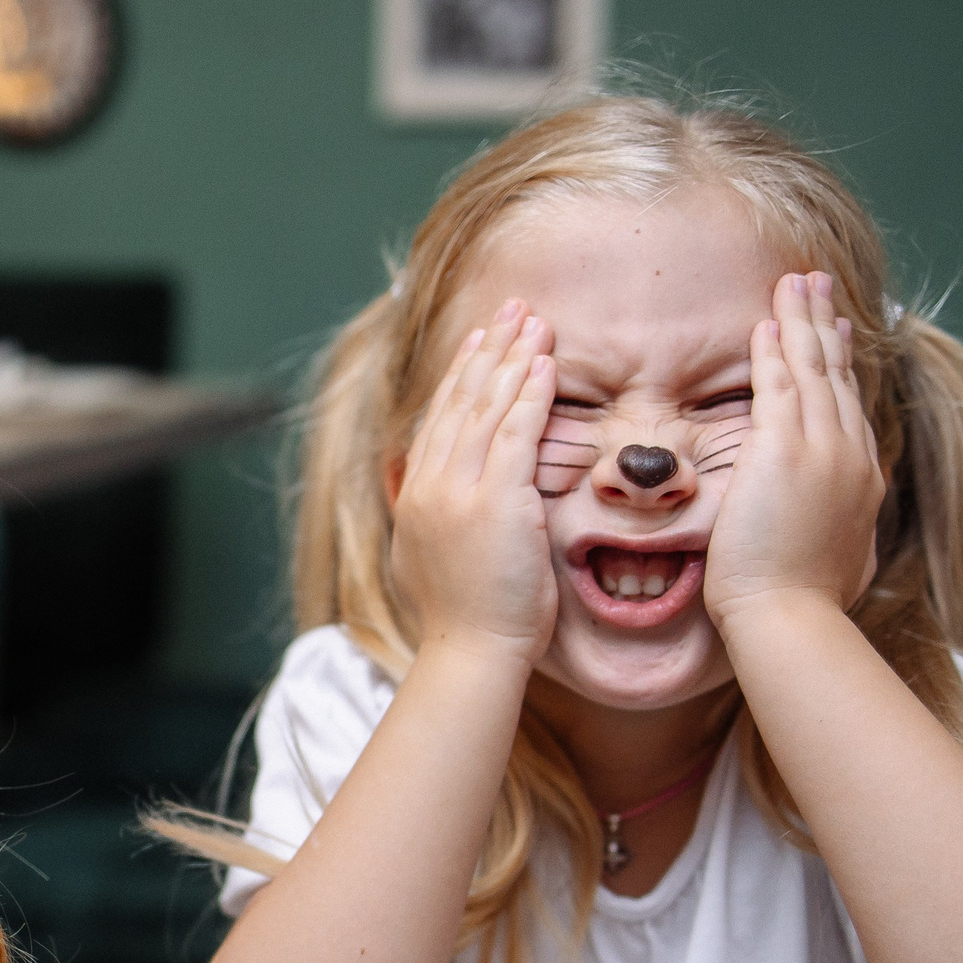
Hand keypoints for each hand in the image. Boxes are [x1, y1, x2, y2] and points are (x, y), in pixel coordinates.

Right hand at [388, 301, 559, 662]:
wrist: (469, 653)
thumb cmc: (467, 621)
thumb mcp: (437, 559)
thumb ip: (440, 520)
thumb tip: (440, 503)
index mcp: (416, 496)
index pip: (440, 419)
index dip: (461, 375)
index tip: (481, 341)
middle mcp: (430, 484)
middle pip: (459, 400)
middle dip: (488, 350)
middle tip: (511, 309)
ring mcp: (458, 490)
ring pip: (486, 407)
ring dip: (514, 359)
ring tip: (536, 322)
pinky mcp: (493, 500)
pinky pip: (514, 432)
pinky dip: (529, 394)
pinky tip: (545, 365)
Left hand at [704, 272, 884, 625]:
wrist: (791, 618)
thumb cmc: (804, 606)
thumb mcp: (839, 561)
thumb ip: (840, 534)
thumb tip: (844, 539)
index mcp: (862, 481)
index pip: (850, 408)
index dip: (843, 366)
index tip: (837, 335)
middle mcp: (850, 456)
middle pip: (838, 375)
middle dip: (825, 325)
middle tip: (817, 286)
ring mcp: (822, 450)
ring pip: (812, 368)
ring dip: (801, 320)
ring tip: (793, 282)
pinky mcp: (785, 451)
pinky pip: (779, 385)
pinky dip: (774, 351)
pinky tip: (767, 323)